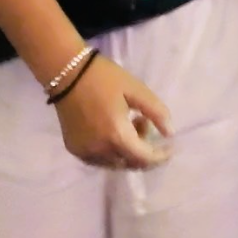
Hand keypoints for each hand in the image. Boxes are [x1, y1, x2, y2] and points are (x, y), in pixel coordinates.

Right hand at [54, 54, 171, 171]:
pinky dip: (112, 151)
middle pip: (130, 163)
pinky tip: (112, 130)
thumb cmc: (105, 78)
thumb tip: (170, 134)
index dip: (160, 157)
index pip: (144, 158)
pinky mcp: (74, 149)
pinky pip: (100, 159)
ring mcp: (84, 152)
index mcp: (116, 135)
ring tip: (129, 123)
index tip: (170, 148)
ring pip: (115, 163)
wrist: (67, 74)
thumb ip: (157, 112)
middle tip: (144, 122)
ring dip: (128, 151)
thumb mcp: (137, 90)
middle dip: (144, 149)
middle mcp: (99, 150)